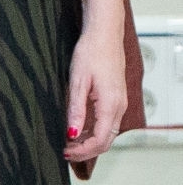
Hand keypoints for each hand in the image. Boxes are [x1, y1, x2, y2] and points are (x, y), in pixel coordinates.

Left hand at [64, 0, 126, 164]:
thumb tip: (71, 134)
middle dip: (86, 150)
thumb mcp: (78, 81)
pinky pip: (107, 122)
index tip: (65, 151)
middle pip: (106, 140)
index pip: (99, 140)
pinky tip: (78, 127)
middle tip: (65, 151)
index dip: (82, 151)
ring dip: (89, 141)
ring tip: (68, 141)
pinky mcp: (115, 97)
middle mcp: (119, 106)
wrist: (105, 33)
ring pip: (107, 132)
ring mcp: (119, 102)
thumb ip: (75, 110)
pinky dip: (94, 130)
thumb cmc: (91, 52)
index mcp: (110, 104)